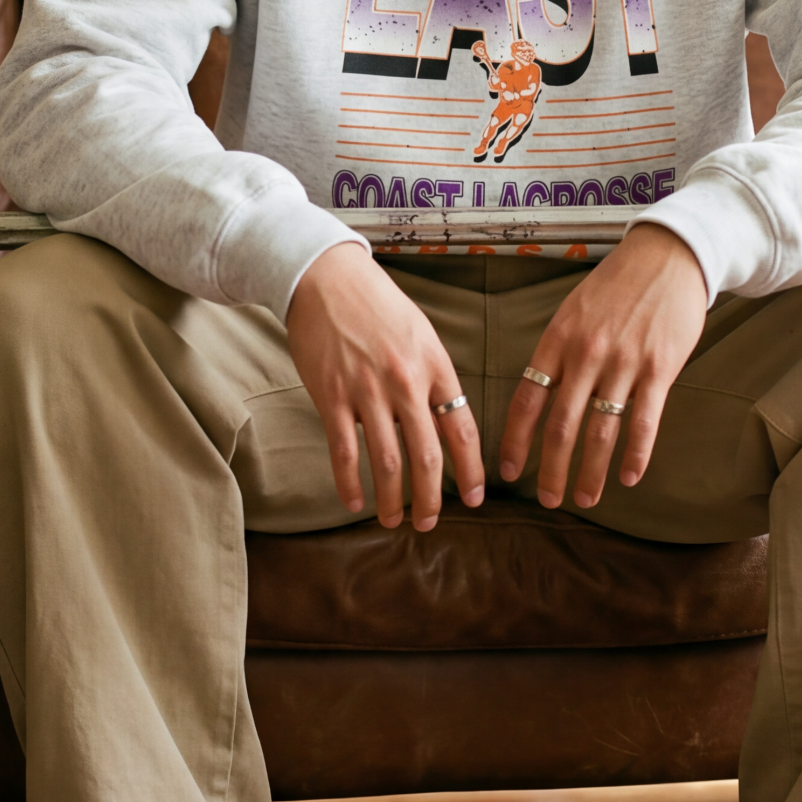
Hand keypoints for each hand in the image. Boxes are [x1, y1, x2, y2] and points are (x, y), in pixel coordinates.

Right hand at [286, 243, 484, 531]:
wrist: (326, 278)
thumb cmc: (377, 305)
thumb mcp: (421, 334)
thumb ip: (433, 378)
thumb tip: (441, 424)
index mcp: (436, 366)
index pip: (463, 430)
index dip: (471, 472)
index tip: (475, 499)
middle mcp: (406, 382)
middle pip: (427, 456)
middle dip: (431, 499)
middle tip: (430, 524)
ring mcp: (367, 391)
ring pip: (387, 462)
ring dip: (392, 500)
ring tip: (391, 521)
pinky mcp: (332, 396)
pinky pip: (344, 451)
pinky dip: (350, 483)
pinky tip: (355, 501)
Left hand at [498, 225, 707, 510]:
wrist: (667, 256)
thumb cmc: (617, 285)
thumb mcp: (573, 311)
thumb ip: (558, 352)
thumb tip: (541, 396)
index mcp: (557, 340)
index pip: (527, 399)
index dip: (516, 441)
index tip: (509, 473)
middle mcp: (585, 354)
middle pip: (561, 425)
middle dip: (551, 469)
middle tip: (548, 501)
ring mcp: (623, 362)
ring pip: (601, 430)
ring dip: (591, 472)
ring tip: (586, 499)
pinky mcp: (659, 368)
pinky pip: (644, 421)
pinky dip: (635, 454)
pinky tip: (629, 477)